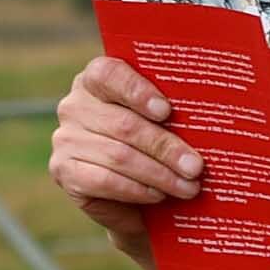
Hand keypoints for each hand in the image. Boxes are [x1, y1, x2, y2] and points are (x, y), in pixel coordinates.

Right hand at [49, 53, 199, 256]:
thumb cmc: (154, 146)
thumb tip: (206, 116)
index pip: (109, 74)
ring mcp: (65, 138)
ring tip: (188, 186)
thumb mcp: (161, 122)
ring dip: (159, 174)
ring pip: (118, 156)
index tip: (167, 111)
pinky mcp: (63, 171)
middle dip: (165, 147)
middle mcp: (74, 105)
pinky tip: (159, 194)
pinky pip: (104, 181)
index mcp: (95, 79)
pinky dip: (137, 189)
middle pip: (124, 124)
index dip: (138, 92)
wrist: (132, 195)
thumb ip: (169, 112)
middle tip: (196, 166)